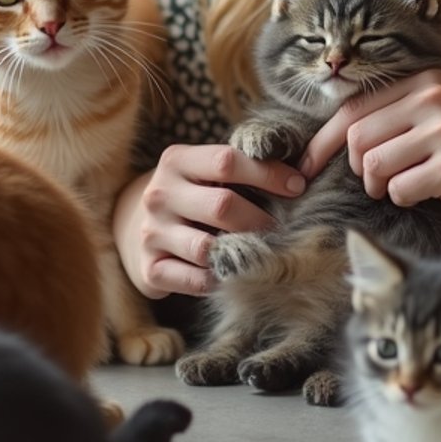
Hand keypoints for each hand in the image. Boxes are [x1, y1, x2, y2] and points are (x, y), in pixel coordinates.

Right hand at [113, 143, 306, 300]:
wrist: (137, 227)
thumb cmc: (193, 194)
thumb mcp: (206, 172)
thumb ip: (243, 168)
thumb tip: (303, 172)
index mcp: (176, 161)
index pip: (226, 160)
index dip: (268, 173)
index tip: (299, 186)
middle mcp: (159, 194)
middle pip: (222, 205)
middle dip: (260, 219)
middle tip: (282, 229)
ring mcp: (150, 233)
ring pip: (208, 248)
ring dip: (243, 252)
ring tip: (264, 252)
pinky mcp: (150, 270)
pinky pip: (196, 280)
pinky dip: (221, 279)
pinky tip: (234, 272)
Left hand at [298, 70, 440, 236]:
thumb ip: (398, 113)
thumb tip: (337, 139)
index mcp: (423, 81)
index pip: (353, 107)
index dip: (323, 140)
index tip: (305, 166)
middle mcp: (431, 100)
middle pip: (356, 138)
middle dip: (356, 167)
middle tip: (375, 181)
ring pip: (373, 165)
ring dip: (379, 185)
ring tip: (402, 185)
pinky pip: (399, 190)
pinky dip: (404, 198)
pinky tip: (426, 192)